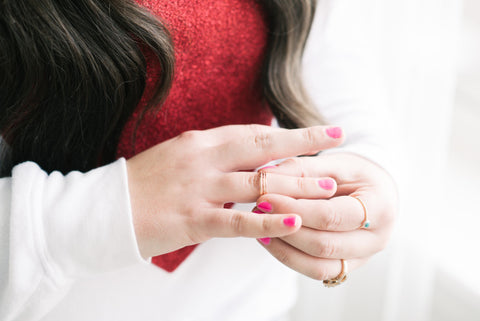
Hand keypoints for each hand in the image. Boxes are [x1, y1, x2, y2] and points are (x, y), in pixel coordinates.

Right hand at [126, 125, 344, 257]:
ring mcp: (199, 189)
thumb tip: (252, 159)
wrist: (105, 209)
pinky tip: (294, 223)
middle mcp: (203, 159)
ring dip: (296, 186)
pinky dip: (268, 222)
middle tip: (337, 141)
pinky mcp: (193, 219)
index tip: (321, 131)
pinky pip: (237, 221)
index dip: (290, 133)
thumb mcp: (181, 158)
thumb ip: (216, 157)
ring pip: (257, 184)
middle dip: (303, 145)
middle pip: (262, 148)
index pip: (254, 133)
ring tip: (329, 188)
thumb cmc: (146, 184)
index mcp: (201, 142)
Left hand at [255, 152, 396, 280]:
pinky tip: (270, 239)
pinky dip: (289, 257)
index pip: (331, 216)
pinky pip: (315, 271)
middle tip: (258, 210)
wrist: (373, 190)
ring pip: (318, 266)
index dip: (295, 209)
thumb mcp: (332, 162)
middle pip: (324, 245)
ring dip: (284, 248)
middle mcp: (377, 239)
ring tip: (260, 226)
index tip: (265, 198)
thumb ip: (301, 169)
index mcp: (380, 208)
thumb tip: (264, 176)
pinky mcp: (346, 266)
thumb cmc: (353, 173)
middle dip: (286, 230)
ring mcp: (363, 258)